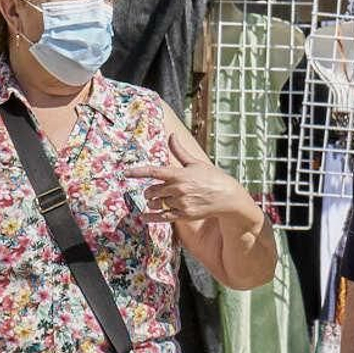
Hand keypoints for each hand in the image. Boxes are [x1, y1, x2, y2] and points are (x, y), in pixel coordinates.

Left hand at [124, 128, 247, 226]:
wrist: (228, 197)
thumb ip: (180, 151)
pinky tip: (144, 217)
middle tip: (152, 191)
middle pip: (152, 190)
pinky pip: (162, 217)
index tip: (126, 172)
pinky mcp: (184, 215)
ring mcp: (181, 203)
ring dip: (153, 202)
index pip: (154, 171)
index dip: (138, 172)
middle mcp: (178, 189)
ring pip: (156, 203)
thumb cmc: (212, 177)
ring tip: (158, 201)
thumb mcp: (195, 163)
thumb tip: (172, 135)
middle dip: (149, 191)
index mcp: (180, 174)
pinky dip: (151, 217)